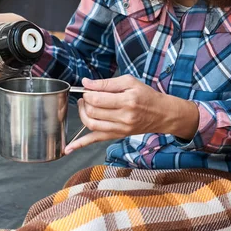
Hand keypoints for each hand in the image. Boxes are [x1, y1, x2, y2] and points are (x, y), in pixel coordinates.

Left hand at [64, 75, 199, 154]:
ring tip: (85, 107)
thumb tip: (86, 83)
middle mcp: (123, 117)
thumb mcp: (129, 82)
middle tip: (86, 97)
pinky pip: (96, 141)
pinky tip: (68, 148)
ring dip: (82, 115)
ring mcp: (120, 129)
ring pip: (91, 125)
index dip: (88, 94)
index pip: (97, 99)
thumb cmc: (146, 95)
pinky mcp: (117, 136)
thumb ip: (106, 83)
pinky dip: (80, 144)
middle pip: (92, 112)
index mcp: (127, 101)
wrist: (162, 114)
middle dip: (84, 103)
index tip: (88, 90)